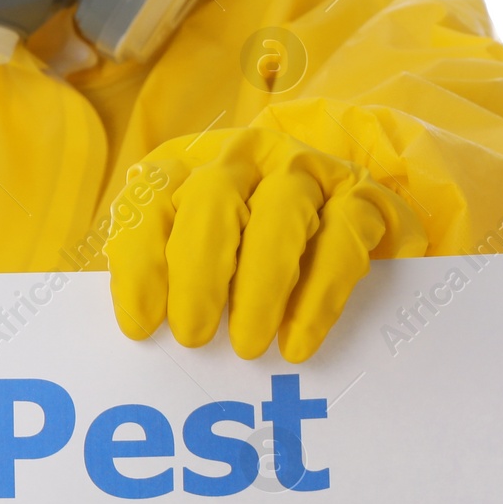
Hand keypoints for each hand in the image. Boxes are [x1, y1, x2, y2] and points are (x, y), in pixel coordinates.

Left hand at [105, 127, 426, 361]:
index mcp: (189, 166)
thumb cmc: (247, 242)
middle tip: (194, 336)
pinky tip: (298, 339)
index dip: (140, 262)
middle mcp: (245, 157)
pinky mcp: (362, 196)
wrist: (339, 201)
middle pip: (214, 198)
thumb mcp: (194, 246)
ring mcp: (308, 171)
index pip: (151, 200)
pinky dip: (319, 296)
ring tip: (248, 346)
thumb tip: (145, 333)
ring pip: (282, 211)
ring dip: (260, 285)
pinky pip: (344, 237)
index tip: (141, 326)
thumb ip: (167, 276)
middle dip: (199, 273)